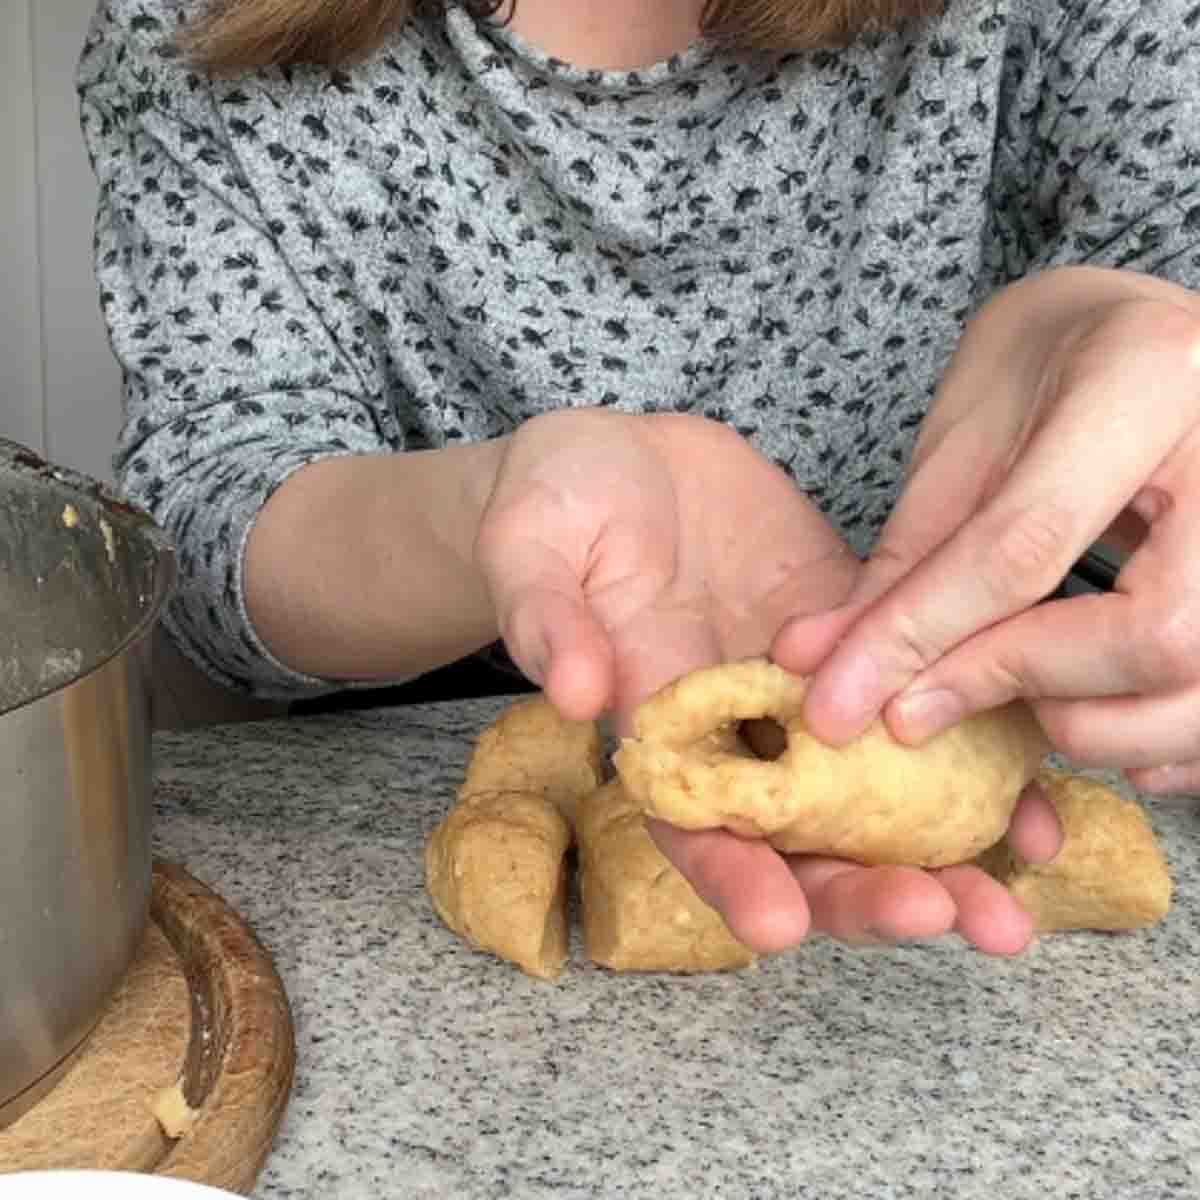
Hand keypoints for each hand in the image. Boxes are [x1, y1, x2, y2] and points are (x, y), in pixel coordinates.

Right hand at [475, 409, 1041, 955]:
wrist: (624, 461)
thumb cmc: (554, 509)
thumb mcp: (530, 551)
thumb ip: (548, 620)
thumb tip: (577, 692)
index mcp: (657, 731)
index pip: (692, 827)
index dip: (733, 879)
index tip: (780, 924)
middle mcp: (741, 732)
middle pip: (806, 837)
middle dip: (871, 887)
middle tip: (948, 916)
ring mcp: (808, 689)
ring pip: (879, 787)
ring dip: (950, 842)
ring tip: (1022, 885)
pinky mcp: (858, 630)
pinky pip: (922, 693)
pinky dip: (978, 744)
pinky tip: (1041, 784)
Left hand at [774, 265, 1199, 796]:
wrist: (1147, 338)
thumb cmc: (1053, 363)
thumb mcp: (969, 433)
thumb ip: (912, 553)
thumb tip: (824, 661)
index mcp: (1147, 381)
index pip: (1028, 544)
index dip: (924, 636)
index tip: (843, 700)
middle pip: (1155, 636)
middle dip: (1023, 687)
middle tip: (927, 700)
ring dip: (1089, 727)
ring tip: (1009, 696)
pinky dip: (1152, 741)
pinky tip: (1084, 715)